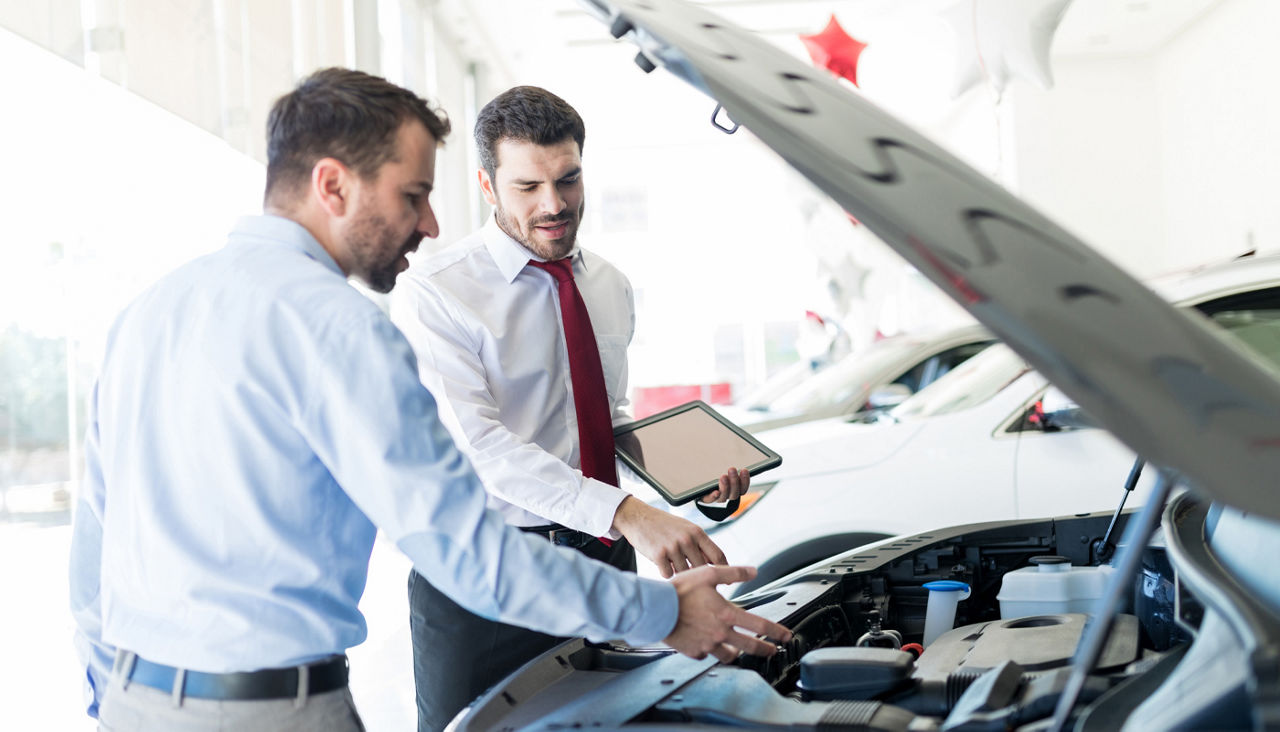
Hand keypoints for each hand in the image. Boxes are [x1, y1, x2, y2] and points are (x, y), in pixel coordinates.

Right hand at [612, 496, 727, 577]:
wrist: (638, 517)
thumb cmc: (664, 525)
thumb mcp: (686, 529)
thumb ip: (700, 545)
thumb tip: (715, 565)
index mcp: (697, 532)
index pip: (718, 556)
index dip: (724, 571)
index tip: (725, 582)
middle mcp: (687, 539)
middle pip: (702, 569)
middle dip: (698, 576)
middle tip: (691, 577)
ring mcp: (673, 547)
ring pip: (684, 574)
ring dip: (679, 573)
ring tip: (671, 563)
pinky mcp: (659, 554)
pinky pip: (668, 574)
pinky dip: (665, 573)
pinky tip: (661, 564)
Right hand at [664, 565, 791, 662]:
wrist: (655, 608)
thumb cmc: (678, 590)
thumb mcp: (708, 573)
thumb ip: (734, 572)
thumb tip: (754, 571)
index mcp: (726, 614)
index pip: (759, 625)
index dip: (777, 632)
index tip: (786, 636)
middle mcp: (720, 633)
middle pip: (750, 647)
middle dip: (766, 650)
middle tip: (772, 651)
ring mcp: (707, 645)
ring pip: (730, 656)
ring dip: (738, 653)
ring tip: (740, 651)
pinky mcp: (694, 651)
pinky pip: (707, 655)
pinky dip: (710, 651)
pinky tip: (709, 646)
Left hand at [699, 466, 748, 503]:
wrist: (701, 488)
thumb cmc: (717, 477)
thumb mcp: (725, 472)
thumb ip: (730, 470)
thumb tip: (736, 458)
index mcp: (735, 490)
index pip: (743, 488)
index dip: (745, 480)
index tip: (744, 470)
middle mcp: (727, 496)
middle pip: (734, 493)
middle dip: (734, 481)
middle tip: (732, 470)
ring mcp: (718, 498)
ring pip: (724, 497)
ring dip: (725, 487)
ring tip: (723, 477)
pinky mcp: (707, 499)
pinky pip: (711, 499)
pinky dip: (714, 496)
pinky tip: (716, 492)